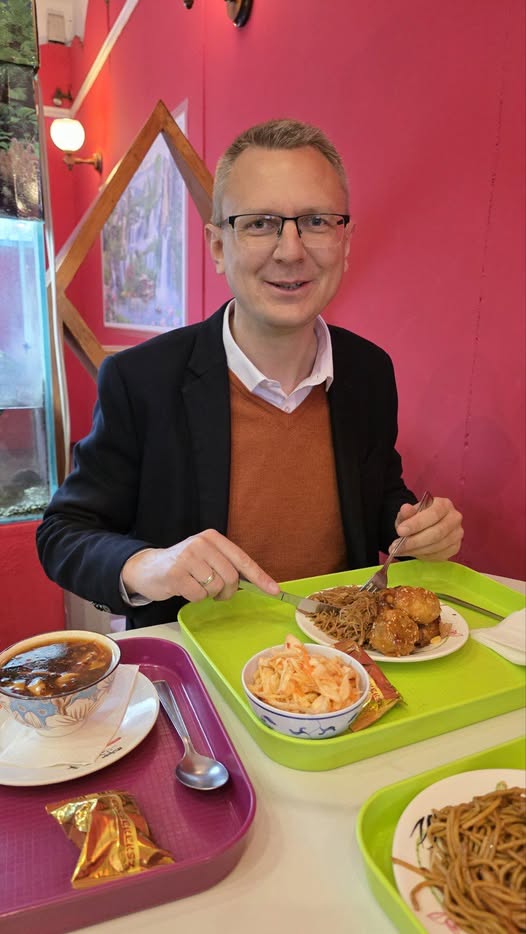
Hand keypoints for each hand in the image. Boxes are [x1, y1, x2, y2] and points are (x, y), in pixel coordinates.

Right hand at [121, 529, 279, 602]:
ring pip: (215, 587)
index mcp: (213, 538)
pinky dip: (194, 598)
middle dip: (227, 591)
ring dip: (209, 594)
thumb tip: (257, 583)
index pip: (242, 559)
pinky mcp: (175, 574)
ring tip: (196, 586)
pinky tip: (184, 589)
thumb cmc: (183, 565)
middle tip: (216, 593)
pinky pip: (199, 596)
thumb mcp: (205, 556)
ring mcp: (187, 558)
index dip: (260, 576)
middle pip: (231, 577)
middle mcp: (201, 543)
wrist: (147, 567)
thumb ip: (226, 564)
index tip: (274, 590)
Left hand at [390, 497, 463, 560]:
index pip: (433, 514)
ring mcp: (457, 534)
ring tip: (400, 550)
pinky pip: (439, 555)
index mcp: (444, 504)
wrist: (425, 527)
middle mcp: (454, 518)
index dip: (417, 524)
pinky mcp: (455, 547)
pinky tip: (412, 553)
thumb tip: (406, 509)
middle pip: (437, 533)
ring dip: (417, 550)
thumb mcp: (409, 513)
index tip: (400, 531)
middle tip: (397, 546)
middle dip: (415, 541)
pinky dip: (423, 555)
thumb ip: (406, 512)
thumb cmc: (417, 518)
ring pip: (438, 546)